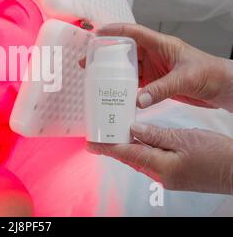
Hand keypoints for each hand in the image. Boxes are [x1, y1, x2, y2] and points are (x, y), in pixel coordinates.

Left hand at [87, 123, 232, 194]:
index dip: (107, 148)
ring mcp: (168, 178)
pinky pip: (153, 162)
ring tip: (114, 136)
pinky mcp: (175, 175)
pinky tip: (139, 142)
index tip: (91, 144)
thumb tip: (134, 130)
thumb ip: (157, 135)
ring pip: (141, 160)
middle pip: (132, 158)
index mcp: (162, 167)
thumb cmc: (216, 155)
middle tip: (99, 137)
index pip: (127, 154)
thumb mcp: (185, 139)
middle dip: (114, 147)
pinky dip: (143, 151)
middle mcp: (161, 176)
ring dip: (128, 148)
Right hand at [97, 24, 232, 110]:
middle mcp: (155, 55)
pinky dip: (124, 88)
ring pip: (128, 68)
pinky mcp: (156, 83)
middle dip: (106, 54)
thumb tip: (138, 100)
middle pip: (125, 51)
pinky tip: (114, 93)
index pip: (134, 33)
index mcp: (162, 45)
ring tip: (95, 78)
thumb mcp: (185, 78)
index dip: (115, 31)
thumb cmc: (211, 73)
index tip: (97, 34)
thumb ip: (162, 89)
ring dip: (112, 72)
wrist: (223, 88)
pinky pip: (136, 83)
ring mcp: (155, 69)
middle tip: (88, 61)